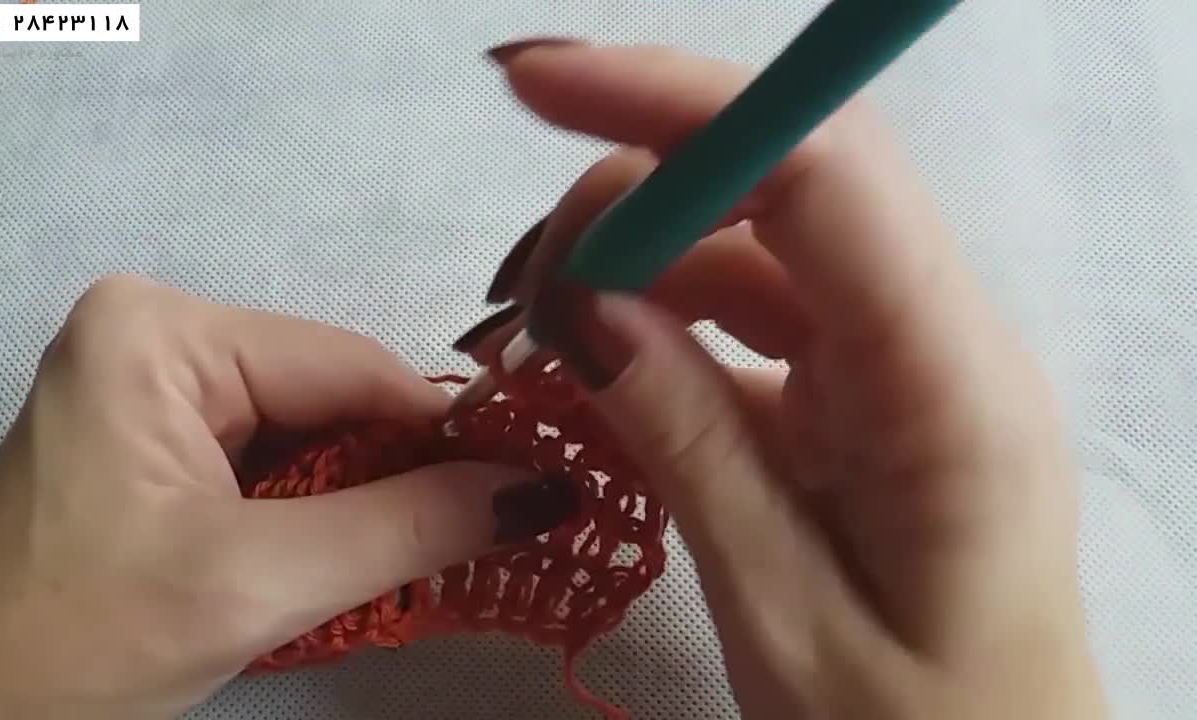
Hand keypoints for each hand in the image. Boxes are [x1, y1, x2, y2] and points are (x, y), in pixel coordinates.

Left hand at [0, 276, 558, 719]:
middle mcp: (156, 334)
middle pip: (330, 398)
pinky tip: (358, 552)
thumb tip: (538, 490)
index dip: (448, 429)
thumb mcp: (256, 581)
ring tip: (435, 548)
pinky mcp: (153, 443)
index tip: (533, 483)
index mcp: (162, 333)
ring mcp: (149, 387)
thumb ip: (406, 527)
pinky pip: (270, 461)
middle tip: (493, 527)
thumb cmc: (82, 643)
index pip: (349, 366)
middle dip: (403, 470)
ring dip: (368, 497)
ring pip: (309, 434)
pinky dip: (320, 511)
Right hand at [471, 41, 1109, 717]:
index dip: (682, 105)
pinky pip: (752, 316)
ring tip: (540, 337)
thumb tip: (585, 301)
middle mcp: (937, 344)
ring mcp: (897, 362)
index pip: (824, 175)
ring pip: (754, 246)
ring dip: (636, 262)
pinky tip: (598, 362)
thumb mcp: (785, 611)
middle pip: (783, 186)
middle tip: (522, 287)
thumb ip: (690, 445)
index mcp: (953, 391)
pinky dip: (662, 320)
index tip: (540, 85)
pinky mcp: (858, 392)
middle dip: (635, 194)